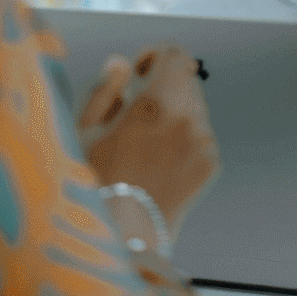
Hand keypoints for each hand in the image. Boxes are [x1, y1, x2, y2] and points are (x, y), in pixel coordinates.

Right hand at [79, 46, 219, 232]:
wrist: (122, 240)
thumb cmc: (94, 185)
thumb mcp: (85, 130)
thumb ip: (106, 88)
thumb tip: (121, 63)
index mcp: (155, 104)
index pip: (175, 54)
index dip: (155, 57)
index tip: (139, 73)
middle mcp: (187, 119)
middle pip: (186, 78)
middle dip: (164, 85)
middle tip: (137, 110)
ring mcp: (204, 143)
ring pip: (195, 106)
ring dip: (174, 111)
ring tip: (144, 142)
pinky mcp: (211, 163)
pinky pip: (201, 134)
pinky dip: (184, 137)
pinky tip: (157, 162)